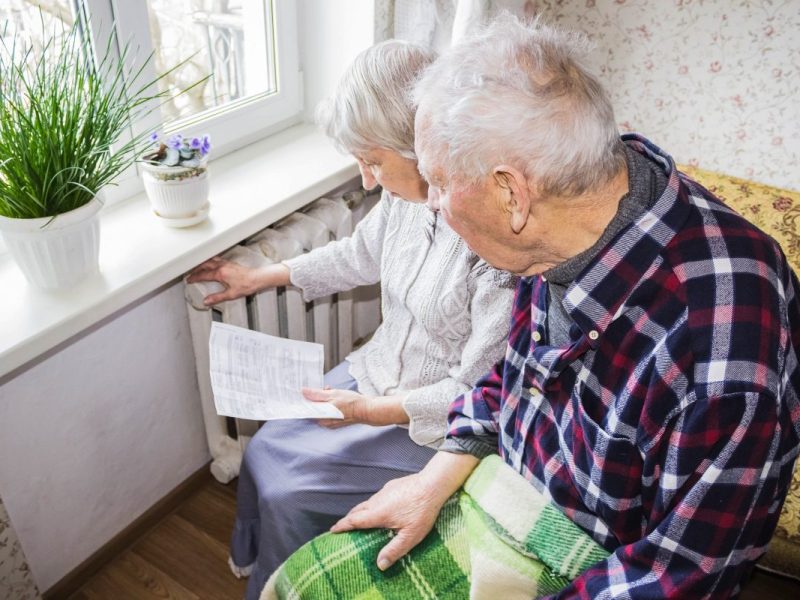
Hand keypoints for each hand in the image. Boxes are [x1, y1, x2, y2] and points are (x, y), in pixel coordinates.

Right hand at [186, 258, 288, 304]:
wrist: (258, 278)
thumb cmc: (247, 285)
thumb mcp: (231, 294)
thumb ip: (217, 298)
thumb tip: (206, 301)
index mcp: (220, 273)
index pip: (203, 275)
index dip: (194, 278)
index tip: (189, 280)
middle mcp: (222, 266)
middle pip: (205, 265)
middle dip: (196, 269)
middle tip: (190, 273)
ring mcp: (226, 263)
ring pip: (210, 260)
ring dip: (203, 263)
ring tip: (197, 267)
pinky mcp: (231, 263)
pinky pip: (217, 259)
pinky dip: (210, 261)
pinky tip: (211, 263)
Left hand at [303, 387, 369, 427]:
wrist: (367, 410)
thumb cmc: (351, 403)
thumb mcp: (332, 395)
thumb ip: (316, 394)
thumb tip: (303, 392)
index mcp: (321, 418)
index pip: (307, 409)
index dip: (306, 398)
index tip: (307, 391)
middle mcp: (325, 423)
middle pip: (315, 408)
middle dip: (318, 397)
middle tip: (325, 389)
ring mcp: (331, 422)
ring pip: (323, 408)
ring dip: (325, 398)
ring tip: (331, 391)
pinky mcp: (337, 420)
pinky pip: (329, 411)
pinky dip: (331, 403)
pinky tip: (336, 396)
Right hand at [330, 451, 478, 570]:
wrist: (432, 484)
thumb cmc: (422, 511)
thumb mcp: (410, 535)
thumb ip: (394, 550)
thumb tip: (380, 564)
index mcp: (378, 514)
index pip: (354, 520)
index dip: (342, 526)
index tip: (332, 530)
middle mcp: (377, 500)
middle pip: (357, 510)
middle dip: (349, 519)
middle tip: (343, 527)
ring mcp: (385, 491)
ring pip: (367, 502)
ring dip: (360, 511)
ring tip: (360, 520)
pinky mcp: (392, 485)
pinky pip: (377, 497)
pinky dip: (373, 504)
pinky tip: (381, 508)